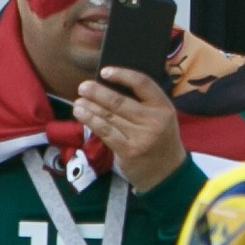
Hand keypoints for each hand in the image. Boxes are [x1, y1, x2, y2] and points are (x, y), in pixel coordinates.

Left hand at [74, 68, 184, 194]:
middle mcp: (154, 120)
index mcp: (164, 107)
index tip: (105, 71)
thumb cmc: (160, 140)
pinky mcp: (128, 150)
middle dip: (98, 92)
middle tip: (83, 86)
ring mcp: (141, 136)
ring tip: (78, 100)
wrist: (166, 173)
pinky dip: (91, 121)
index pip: (143, 84)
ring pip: (109, 116)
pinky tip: (81, 114)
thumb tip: (110, 86)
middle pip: (120, 101)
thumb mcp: (161, 118)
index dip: (122, 75)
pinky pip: (105, 132)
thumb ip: (143, 104)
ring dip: (90, 106)